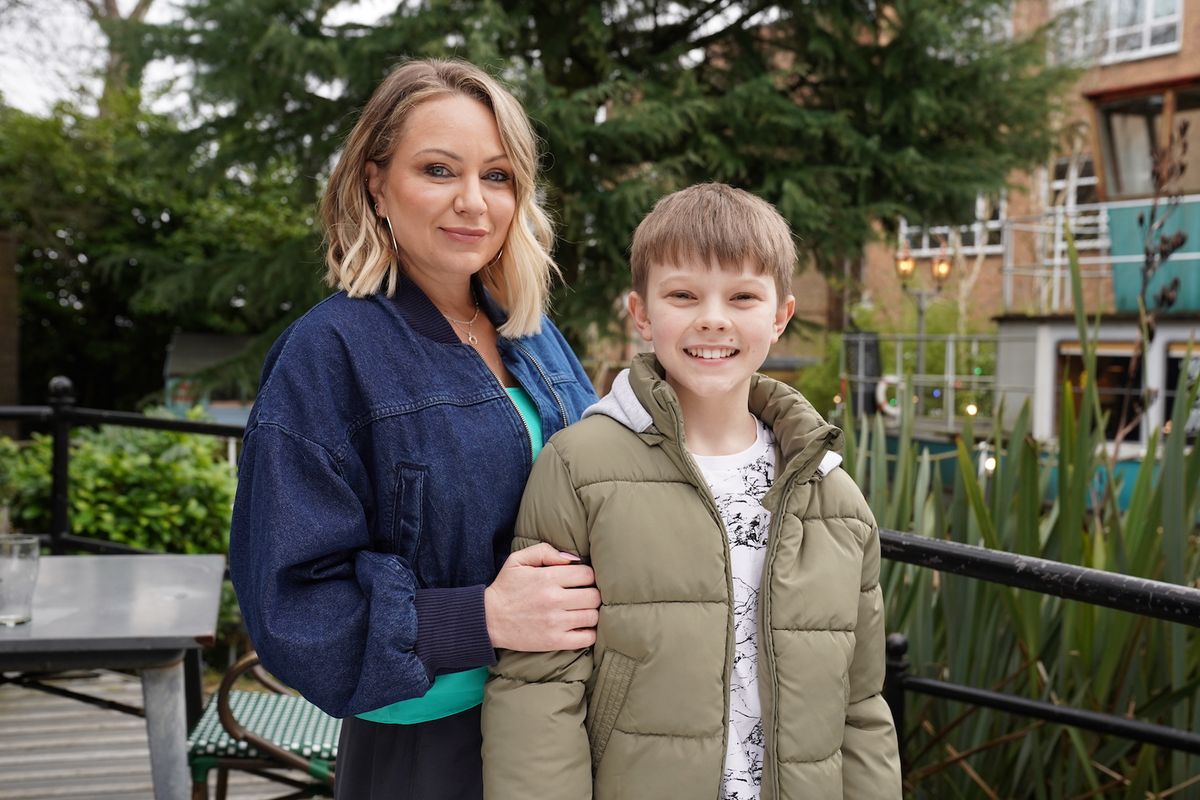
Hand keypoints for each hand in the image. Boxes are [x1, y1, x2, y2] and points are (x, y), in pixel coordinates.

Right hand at [484, 542, 599, 651]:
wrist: (488, 620)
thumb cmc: (505, 588)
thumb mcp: (518, 560)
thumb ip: (545, 551)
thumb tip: (572, 559)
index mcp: (547, 578)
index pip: (587, 574)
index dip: (587, 576)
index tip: (581, 580)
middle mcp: (554, 600)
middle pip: (594, 596)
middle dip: (592, 594)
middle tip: (584, 596)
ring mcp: (555, 622)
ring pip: (593, 616)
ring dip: (591, 613)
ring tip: (582, 611)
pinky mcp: (554, 641)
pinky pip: (587, 638)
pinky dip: (589, 633)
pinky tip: (581, 627)